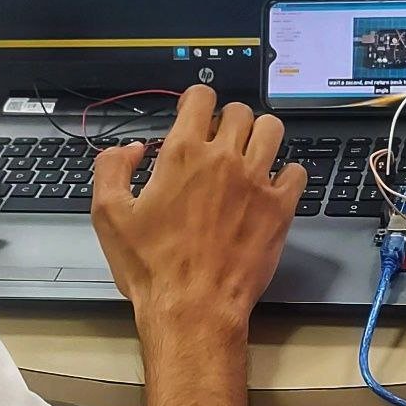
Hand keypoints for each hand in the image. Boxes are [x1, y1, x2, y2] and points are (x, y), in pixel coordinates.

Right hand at [92, 85, 306, 330]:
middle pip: (240, 111)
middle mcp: (224, 159)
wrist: (193, 308)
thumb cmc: (151, 267)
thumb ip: (111, 169)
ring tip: (250, 153)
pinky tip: (271, 186)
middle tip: (220, 141)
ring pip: (272, 129)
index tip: (194, 114)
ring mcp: (256, 182)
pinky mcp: (280, 208)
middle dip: (228, 119)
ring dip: (260, 135)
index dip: (197, 100)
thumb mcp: (108, 215)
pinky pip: (296, 172)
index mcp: (183, 153)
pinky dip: (286, 174)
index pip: (202, 97)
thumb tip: (129, 149)